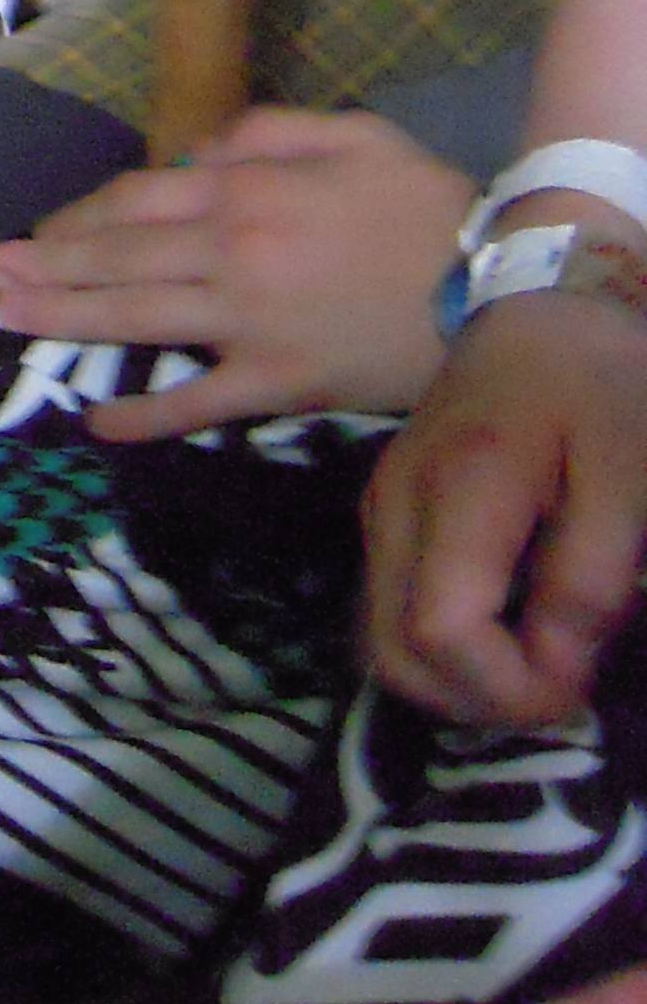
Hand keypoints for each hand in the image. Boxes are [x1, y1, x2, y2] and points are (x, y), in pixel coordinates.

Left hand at [0, 108, 466, 440]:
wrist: (493, 281)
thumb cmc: (423, 203)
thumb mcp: (350, 133)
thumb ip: (264, 133)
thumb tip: (198, 156)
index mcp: (244, 189)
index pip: (135, 201)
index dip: (79, 217)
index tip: (38, 232)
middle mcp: (231, 251)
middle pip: (117, 257)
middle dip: (45, 266)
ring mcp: (250, 321)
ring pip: (137, 318)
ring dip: (64, 319)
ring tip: (6, 320)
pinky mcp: (279, 383)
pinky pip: (199, 400)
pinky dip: (145, 413)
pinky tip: (96, 421)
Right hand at [364, 284, 646, 727]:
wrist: (551, 302)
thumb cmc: (602, 386)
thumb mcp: (630, 481)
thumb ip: (588, 583)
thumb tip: (553, 674)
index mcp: (460, 488)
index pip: (440, 632)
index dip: (508, 688)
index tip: (581, 686)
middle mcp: (398, 502)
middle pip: (392, 652)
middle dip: (477, 701)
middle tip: (559, 692)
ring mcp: (383, 506)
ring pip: (381, 642)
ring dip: (455, 682)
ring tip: (537, 668)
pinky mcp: (389, 509)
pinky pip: (391, 610)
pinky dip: (441, 648)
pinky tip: (509, 627)